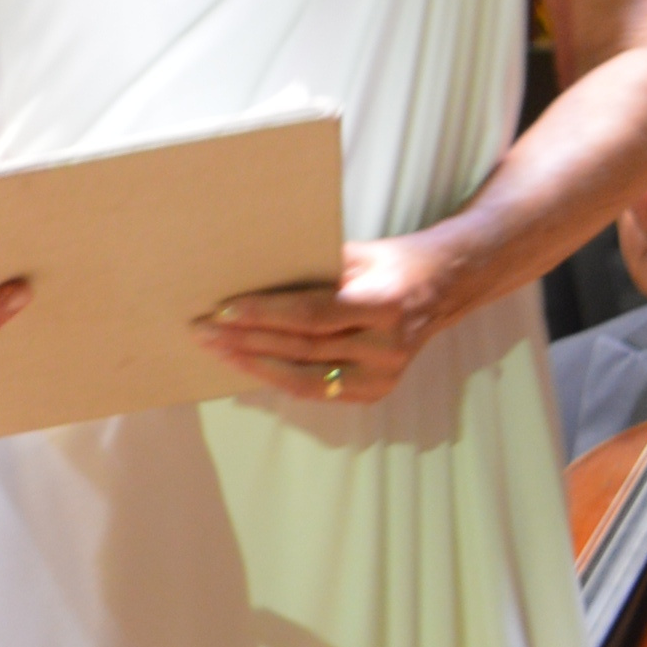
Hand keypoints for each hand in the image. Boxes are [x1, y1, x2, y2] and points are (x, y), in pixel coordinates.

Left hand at [195, 237, 455, 410]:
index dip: (265, 314)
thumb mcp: (356, 253)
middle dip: (247, 340)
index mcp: (385, 303)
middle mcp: (387, 346)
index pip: (313, 314)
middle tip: (203, 330)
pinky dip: (280, 378)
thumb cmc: (389, 261)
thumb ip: (311, 270)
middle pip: (303, 349)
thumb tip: (246, 276)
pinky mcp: (377, 393)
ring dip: (255, 365)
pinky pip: (318, 392)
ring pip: (306, 379)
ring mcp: (385, 376)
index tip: (222, 309)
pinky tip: (248, 364)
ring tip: (216, 350)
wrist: (442, 287)